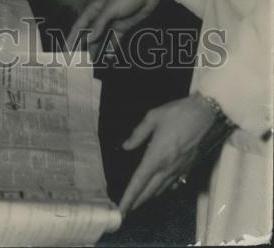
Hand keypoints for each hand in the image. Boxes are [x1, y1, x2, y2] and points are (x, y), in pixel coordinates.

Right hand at [67, 0, 163, 52]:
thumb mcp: (109, 9)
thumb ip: (98, 25)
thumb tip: (87, 39)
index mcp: (92, 10)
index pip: (79, 26)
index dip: (71, 38)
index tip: (65, 50)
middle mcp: (99, 17)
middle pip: (88, 34)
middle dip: (82, 46)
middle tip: (76, 60)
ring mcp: (110, 23)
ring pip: (100, 40)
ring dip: (96, 50)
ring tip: (90, 63)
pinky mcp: (121, 28)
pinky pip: (113, 41)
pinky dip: (110, 49)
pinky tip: (107, 58)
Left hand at [119, 95, 224, 214]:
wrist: (203, 114)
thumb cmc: (176, 113)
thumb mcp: (152, 117)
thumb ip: (138, 134)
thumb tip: (126, 146)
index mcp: (156, 156)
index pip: (139, 181)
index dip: (129, 196)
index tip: (121, 209)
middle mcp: (168, 167)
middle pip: (150, 190)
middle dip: (136, 202)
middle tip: (125, 211)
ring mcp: (179, 169)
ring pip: (161, 189)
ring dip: (148, 198)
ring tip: (137, 202)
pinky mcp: (187, 168)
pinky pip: (172, 184)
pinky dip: (162, 189)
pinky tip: (158, 189)